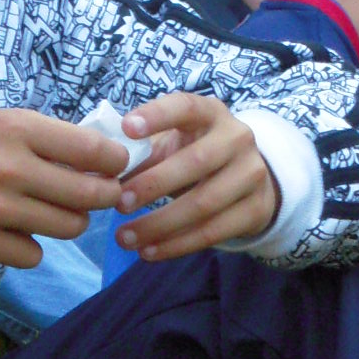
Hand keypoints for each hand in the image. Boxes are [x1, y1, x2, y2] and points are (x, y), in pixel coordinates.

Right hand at [0, 107, 125, 267]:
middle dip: (105, 196)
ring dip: (71, 222)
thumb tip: (102, 158)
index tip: (117, 166)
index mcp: (16, 128)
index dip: (116, 161)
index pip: (93, 149)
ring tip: (56, 211)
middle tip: (101, 195)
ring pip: (68, 227)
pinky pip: (33, 254)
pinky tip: (18, 231)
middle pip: (89, 194)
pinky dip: (32, 246)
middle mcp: (9, 167)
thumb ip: (46, 138)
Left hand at [113, 91, 276, 259]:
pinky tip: (149, 251)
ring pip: (204, 203)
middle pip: (196, 161)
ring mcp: (252, 174)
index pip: (186, 107)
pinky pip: (213, 232)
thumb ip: (143, 154)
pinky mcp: (256, 209)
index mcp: (211, 113)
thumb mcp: (173, 145)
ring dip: (160, 224)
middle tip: (119, 204)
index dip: (158, 116)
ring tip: (125, 238)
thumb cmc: (195, 156)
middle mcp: (237, 138)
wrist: (248, 179)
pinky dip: (177, 245)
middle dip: (153, 184)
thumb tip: (101, 176)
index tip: (127, 128)